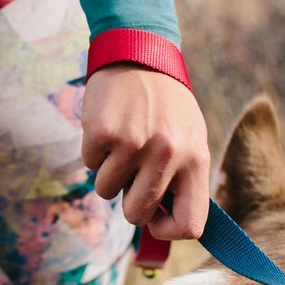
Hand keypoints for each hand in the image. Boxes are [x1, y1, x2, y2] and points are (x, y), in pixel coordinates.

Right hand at [81, 64, 209, 239]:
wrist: (138, 54)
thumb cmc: (166, 104)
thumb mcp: (188, 139)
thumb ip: (182, 180)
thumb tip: (164, 225)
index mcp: (195, 159)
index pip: (190, 225)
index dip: (168, 230)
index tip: (156, 218)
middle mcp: (168, 154)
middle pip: (138, 214)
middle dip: (128, 203)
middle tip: (131, 176)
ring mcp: (134, 144)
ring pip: (106, 191)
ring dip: (109, 172)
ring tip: (123, 141)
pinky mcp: (104, 133)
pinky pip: (89, 165)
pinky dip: (94, 152)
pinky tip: (109, 127)